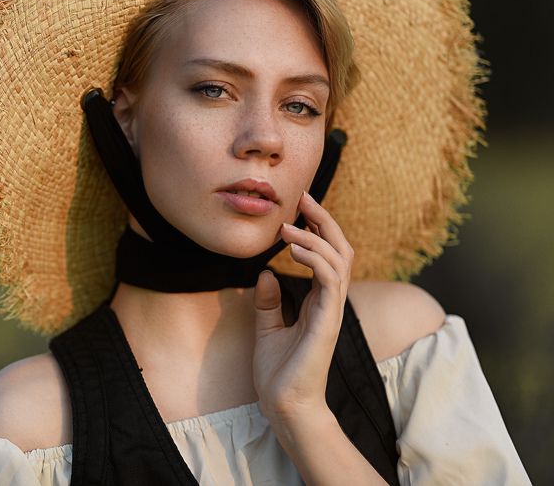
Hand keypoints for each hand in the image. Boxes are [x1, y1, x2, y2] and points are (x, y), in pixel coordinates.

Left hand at [252, 190, 354, 422]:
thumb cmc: (278, 373)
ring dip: (315, 236)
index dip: (316, 228)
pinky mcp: (327, 322)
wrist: (284, 405)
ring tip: (288, 226)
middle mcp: (329, 302)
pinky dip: (315, 258)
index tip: (297, 207)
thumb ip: (268, 301)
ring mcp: (331, 311)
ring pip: (339, 259)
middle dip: (324, 220)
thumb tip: (264, 273)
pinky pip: (330, 280)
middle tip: (303, 197)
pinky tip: (293, 249)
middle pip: (340, 249)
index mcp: (318, 301)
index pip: (326, 255)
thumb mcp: (266, 329)